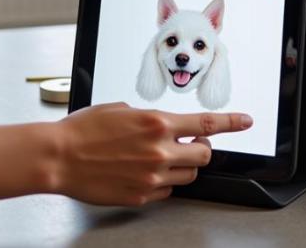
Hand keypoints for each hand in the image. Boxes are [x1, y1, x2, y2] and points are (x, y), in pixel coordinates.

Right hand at [50, 103, 252, 205]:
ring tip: (160, 157)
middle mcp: (159, 152)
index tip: (247, 121)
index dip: (232, 123)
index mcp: (156, 124)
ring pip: (187, 176)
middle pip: (203, 156)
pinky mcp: (140, 197)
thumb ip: (150, 118)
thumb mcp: (122, 109)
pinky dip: (162, 181)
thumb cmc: (85, 128)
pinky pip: (166, 191)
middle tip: (189, 143)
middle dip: (200, 148)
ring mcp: (151, 178)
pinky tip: (143, 171)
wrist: (59, 157)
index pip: (207, 125)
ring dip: (182, 166)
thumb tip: (163, 125)